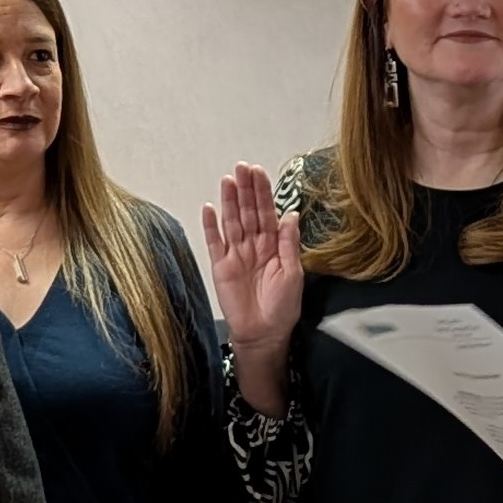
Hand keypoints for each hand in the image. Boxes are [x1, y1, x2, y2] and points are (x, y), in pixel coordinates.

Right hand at [201, 162, 306, 413]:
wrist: (263, 334)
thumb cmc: (282, 308)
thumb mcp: (292, 273)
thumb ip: (289, 243)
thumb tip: (291, 214)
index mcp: (274, 245)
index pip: (267, 213)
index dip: (263, 193)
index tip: (259, 172)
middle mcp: (254, 245)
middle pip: (248, 212)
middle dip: (245, 190)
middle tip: (242, 167)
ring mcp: (236, 254)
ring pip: (231, 222)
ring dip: (228, 201)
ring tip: (227, 180)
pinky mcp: (221, 266)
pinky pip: (214, 242)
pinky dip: (211, 226)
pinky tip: (209, 208)